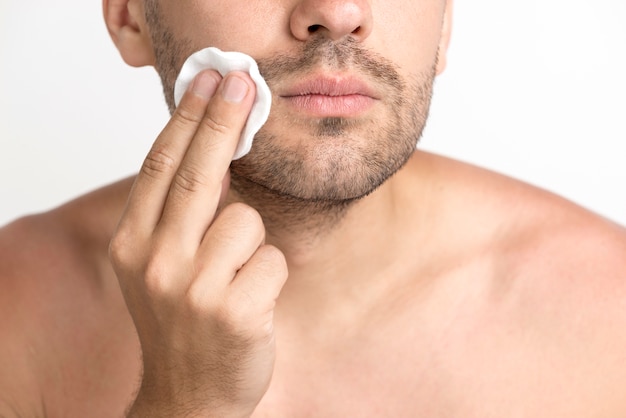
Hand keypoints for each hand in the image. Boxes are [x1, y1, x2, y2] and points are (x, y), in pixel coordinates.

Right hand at [109, 70, 287, 417]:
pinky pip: (272, 259)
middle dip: (224, 120)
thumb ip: (175, 215)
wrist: (188, 394)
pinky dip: (268, 275)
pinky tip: (250, 302)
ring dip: (251, 243)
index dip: (189, 118)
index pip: (161, 166)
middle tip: (243, 81)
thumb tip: (214, 153)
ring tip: (233, 278)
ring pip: (247, 221)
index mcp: (132, 245)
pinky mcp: (236, 311)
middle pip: (199, 174)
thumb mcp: (157, 265)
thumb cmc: (180, 321)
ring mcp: (195, 289)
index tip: (210, 80)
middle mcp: (156, 263)